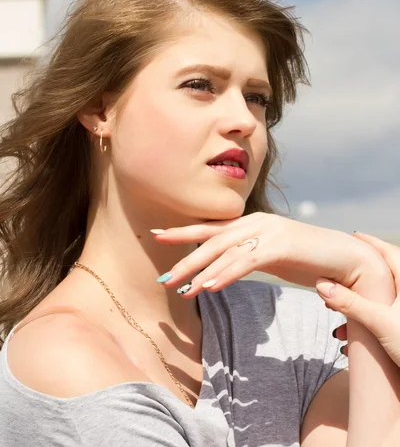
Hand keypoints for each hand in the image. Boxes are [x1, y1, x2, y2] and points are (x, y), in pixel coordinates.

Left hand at [152, 214, 389, 296]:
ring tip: (181, 289)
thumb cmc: (305, 258)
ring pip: (225, 251)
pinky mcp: (280, 246)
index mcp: (250, 222)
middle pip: (211, 240)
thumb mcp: (270, 254)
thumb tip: (220, 268)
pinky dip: (226, 274)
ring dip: (201, 271)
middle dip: (185, 258)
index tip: (157, 235)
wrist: (343, 258)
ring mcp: (268, 231)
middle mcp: (255, 222)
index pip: (210, 227)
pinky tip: (210, 286)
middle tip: (163, 276)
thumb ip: (246, 255)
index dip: (183, 232)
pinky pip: (246, 262)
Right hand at [318, 232, 399, 366]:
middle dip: (358, 277)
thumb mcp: (379, 323)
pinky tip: (349, 338)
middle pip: (385, 275)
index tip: (355, 236)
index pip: (389, 253)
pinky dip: (366, 322)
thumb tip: (321, 285)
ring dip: (359, 304)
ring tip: (337, 311)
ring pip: (382, 300)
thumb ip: (350, 303)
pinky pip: (384, 318)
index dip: (371, 243)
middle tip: (340, 273)